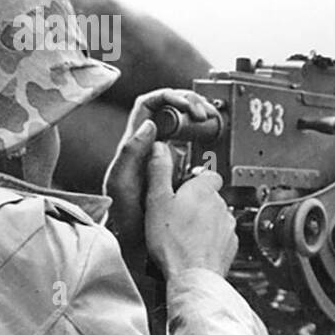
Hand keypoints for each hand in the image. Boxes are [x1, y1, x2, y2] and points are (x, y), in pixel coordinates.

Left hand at [103, 88, 216, 250]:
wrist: (136, 238)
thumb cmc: (125, 214)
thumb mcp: (121, 182)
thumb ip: (131, 152)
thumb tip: (149, 125)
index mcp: (136, 142)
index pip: (149, 104)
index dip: (168, 97)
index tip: (187, 107)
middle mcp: (151, 144)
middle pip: (170, 107)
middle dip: (190, 103)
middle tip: (205, 114)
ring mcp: (165, 154)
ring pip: (183, 122)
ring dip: (199, 116)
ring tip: (212, 120)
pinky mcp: (179, 167)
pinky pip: (193, 143)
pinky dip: (205, 135)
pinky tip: (212, 138)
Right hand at [144, 143, 237, 278]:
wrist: (191, 274)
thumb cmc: (173, 242)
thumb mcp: (157, 200)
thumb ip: (159, 171)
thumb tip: (159, 148)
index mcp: (204, 189)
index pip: (208, 174)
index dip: (195, 179)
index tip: (183, 186)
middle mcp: (221, 205)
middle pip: (211, 196)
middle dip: (197, 202)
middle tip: (177, 214)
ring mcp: (228, 226)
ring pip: (217, 217)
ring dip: (204, 222)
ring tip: (183, 233)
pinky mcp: (231, 245)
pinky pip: (221, 237)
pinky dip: (210, 240)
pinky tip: (194, 247)